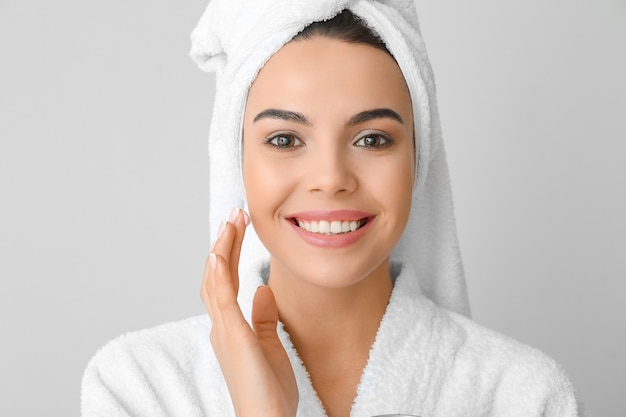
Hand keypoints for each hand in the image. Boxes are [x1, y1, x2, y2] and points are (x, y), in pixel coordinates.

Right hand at [201, 207, 297, 416]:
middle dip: (225, 243)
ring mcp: (225, 332)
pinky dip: (218, 277)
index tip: (238, 226)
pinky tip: (219, 255)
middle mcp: (222, 326)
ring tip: (231, 222)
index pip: (225, 281)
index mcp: (231, 327)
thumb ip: (264, 317)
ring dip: (222, 250)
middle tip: (235, 214)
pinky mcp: (234, 339)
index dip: (229, 252)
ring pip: (216, 282)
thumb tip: (264, 290)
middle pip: (217, 275)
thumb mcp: (269, 345)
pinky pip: (222, 303)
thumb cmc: (268, 391)